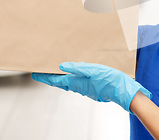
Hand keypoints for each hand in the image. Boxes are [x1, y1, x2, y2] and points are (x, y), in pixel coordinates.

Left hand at [31, 62, 151, 113]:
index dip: (45, 77)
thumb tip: (61, 67)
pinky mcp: (93, 89)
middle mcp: (79, 87)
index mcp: (77, 82)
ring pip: (70, 83)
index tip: (34, 74)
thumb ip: (77, 68)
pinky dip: (73, 79)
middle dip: (51, 77)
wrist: (123, 91)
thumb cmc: (110, 80)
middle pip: (61, 82)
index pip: (56, 80)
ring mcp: (86, 89)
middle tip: (42, 72)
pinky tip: (76, 75)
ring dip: (61, 78)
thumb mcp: (93, 69)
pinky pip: (79, 83)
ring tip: (56, 72)